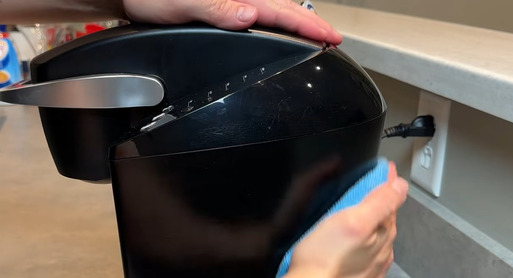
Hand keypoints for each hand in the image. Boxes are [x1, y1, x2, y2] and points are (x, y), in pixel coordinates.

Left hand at [122, 0, 342, 43]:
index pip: (279, 11)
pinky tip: (276, 26)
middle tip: (333, 38)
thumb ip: (213, 7)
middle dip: (309, 24)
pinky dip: (273, 19)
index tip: (329, 37)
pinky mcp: (220, 4)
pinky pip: (256, 12)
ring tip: (313, 33)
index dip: (306, 25)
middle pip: (282, 8)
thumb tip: (247, 15)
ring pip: (271, 9)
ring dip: (294, 21)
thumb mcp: (179, 3)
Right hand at [287, 162, 407, 277]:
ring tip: (359, 233)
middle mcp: (381, 260)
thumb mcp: (353, 220)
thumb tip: (400, 185)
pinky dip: (361, 266)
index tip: (385, 173)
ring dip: (371, 242)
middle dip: (380, 216)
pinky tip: (352, 265)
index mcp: (383, 238)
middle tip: (368, 201)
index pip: (390, 207)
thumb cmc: (325, 260)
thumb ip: (380, 202)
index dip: (387, 189)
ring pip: (375, 255)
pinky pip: (364, 277)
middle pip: (384, 232)